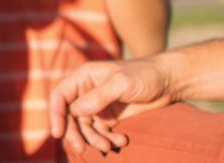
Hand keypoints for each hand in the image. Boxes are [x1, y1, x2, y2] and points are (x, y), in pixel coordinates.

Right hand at [47, 58, 176, 155]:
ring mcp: (97, 105)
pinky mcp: (109, 117)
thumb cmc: (144, 75)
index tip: (58, 133)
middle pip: (70, 117)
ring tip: (108, 147)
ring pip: (85, 128)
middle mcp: (86, 92)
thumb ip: (98, 97)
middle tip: (82, 148)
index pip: (60, 96)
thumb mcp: (121, 84)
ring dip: (94, 140)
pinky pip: (101, 133)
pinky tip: (121, 140)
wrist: (168, 81)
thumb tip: (75, 112)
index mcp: (84, 77)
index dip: (55, 114)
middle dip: (75, 134)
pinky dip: (108, 139)